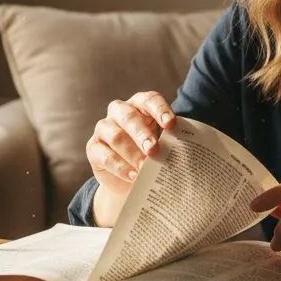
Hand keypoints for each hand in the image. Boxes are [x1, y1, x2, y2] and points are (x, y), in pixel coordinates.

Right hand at [85, 90, 175, 204]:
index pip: (150, 100)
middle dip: (142, 133)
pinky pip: (105, 155)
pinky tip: (133, 176)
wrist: (131, 180)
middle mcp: (120, 112)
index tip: (171, 124)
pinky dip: (120, 167)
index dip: (160, 110)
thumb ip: (170, 142)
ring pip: (116, 136)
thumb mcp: (163, 145)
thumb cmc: (152, 154)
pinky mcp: (93, 148)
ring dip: (132, 153)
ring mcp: (104, 128)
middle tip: (154, 149)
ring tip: (144, 168)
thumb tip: (186, 150)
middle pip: (129, 117)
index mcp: (140, 105)